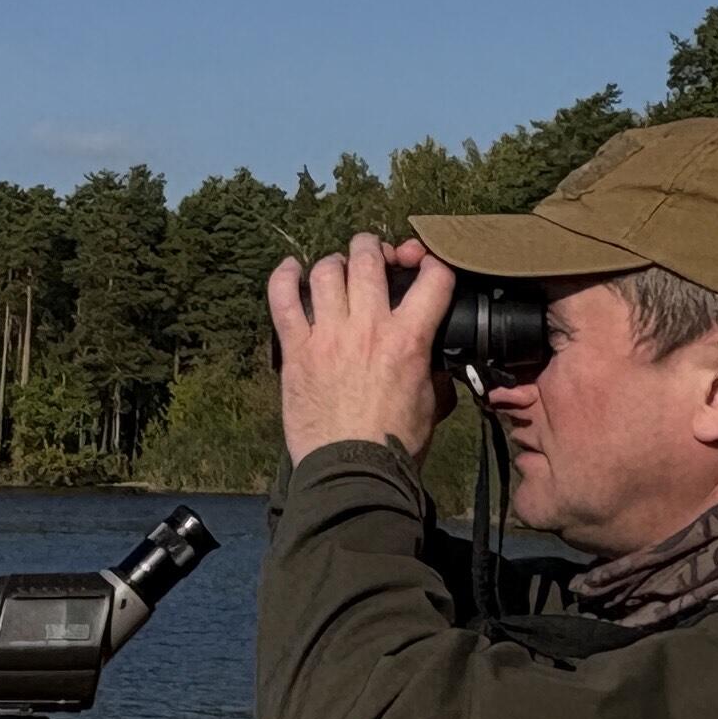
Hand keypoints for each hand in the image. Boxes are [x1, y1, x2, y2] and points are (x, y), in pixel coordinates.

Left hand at [267, 233, 449, 463]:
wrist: (351, 471)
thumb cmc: (393, 445)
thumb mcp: (431, 403)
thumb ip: (431, 371)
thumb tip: (431, 360)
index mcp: (409, 339)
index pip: (433, 279)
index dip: (435, 265)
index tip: (426, 269)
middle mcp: (368, 327)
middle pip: (369, 260)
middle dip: (374, 247)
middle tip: (374, 253)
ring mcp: (327, 335)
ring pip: (327, 271)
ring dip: (335, 262)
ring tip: (337, 267)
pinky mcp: (295, 350)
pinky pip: (282, 299)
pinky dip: (284, 277)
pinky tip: (290, 269)